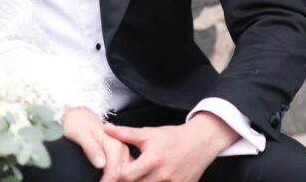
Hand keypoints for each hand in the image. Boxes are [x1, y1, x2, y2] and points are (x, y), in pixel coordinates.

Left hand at [62, 107, 131, 181]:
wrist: (79, 116)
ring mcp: (122, 152)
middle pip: (124, 173)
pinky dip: (117, 176)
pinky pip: (123, 169)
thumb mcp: (80, 134)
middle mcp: (122, 148)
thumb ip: (91, 148)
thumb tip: (101, 164)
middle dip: (114, 181)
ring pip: (125, 172)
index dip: (108, 181)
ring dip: (116, 179)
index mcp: (114, 144)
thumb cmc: (77, 125)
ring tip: (103, 180)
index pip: (116, 170)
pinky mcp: (120, 155)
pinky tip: (108, 178)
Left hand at [103, 112, 238, 181]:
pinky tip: (149, 179)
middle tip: (120, 175)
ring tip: (135, 176)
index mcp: (153, 159)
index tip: (112, 170)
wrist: (200, 143)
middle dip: (126, 181)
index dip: (117, 174)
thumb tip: (105, 128)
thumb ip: (125, 133)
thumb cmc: (172, 137)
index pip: (127, 175)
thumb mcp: (148, 133)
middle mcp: (164, 175)